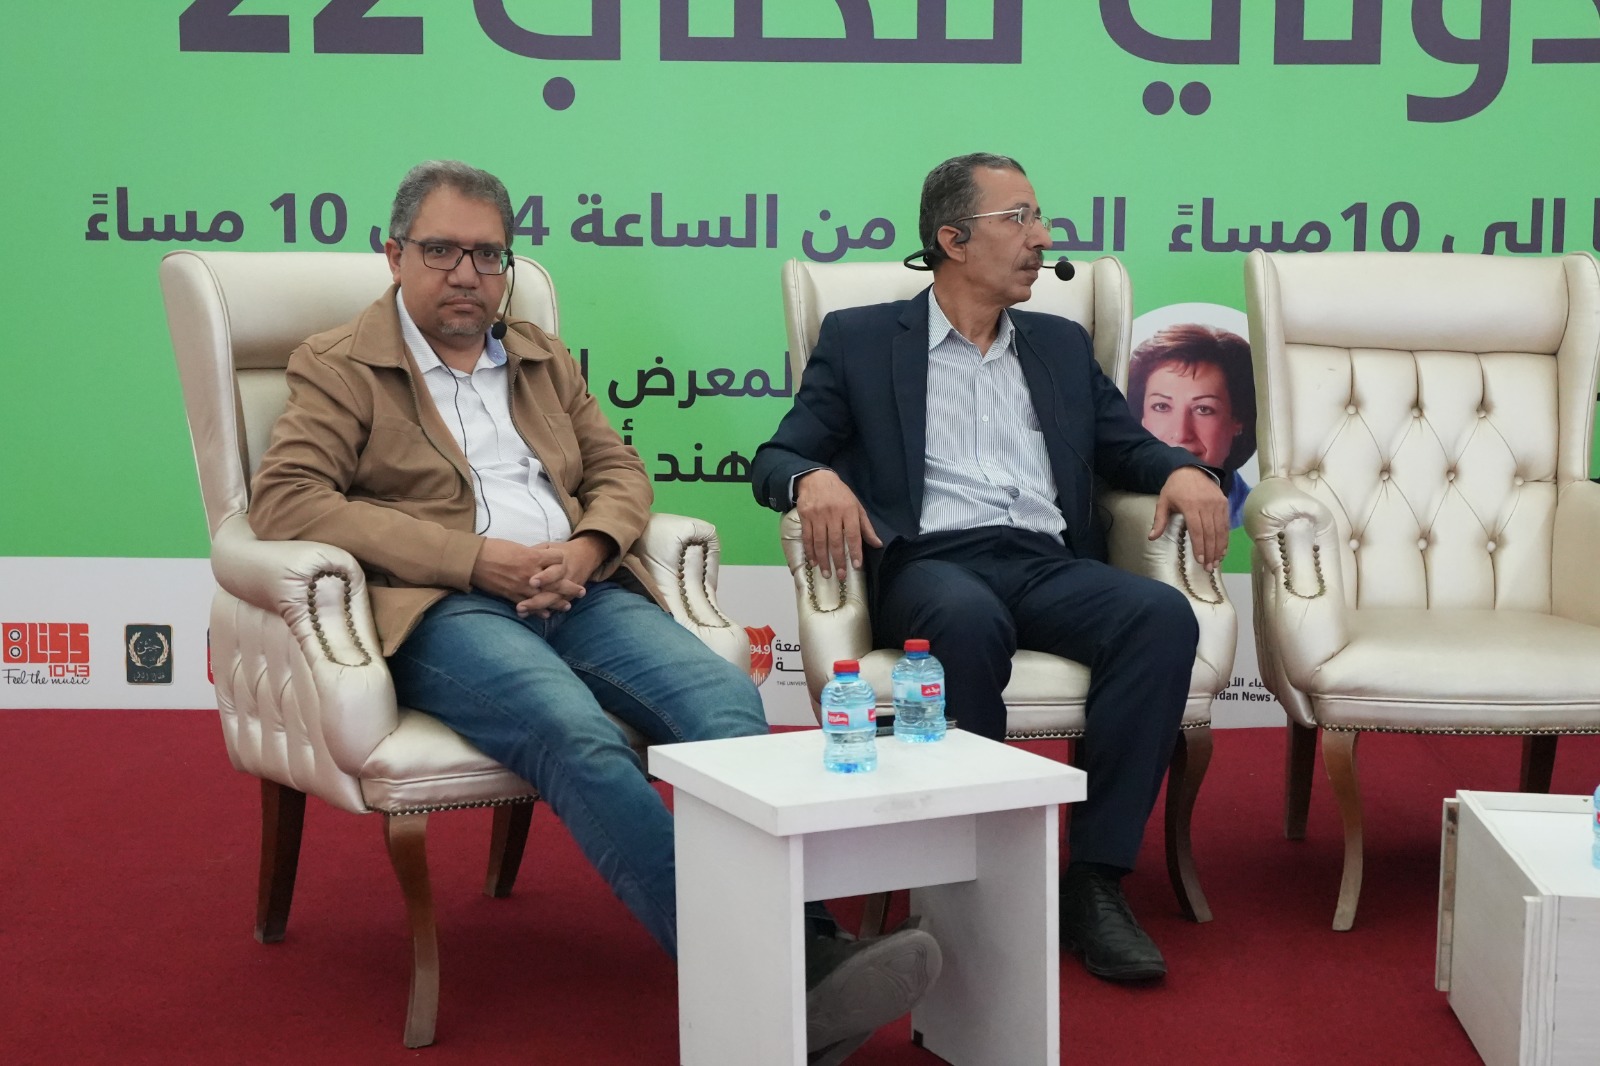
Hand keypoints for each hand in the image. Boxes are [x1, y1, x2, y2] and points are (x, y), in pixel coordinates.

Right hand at [471, 533, 609, 615]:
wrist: (474, 560)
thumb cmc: (494, 549)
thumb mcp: (517, 547)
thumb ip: (531, 554)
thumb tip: (541, 556)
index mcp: (533, 556)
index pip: (558, 559)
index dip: (562, 560)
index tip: (566, 563)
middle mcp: (531, 573)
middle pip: (558, 581)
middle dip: (571, 587)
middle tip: (582, 591)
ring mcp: (522, 586)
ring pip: (546, 597)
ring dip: (558, 603)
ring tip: (567, 606)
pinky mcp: (512, 596)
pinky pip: (530, 606)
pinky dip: (539, 611)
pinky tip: (546, 614)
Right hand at [795, 468, 880, 578]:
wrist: (816, 479)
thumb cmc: (840, 495)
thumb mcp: (856, 506)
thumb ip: (866, 526)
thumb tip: (878, 544)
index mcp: (848, 511)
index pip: (853, 534)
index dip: (855, 551)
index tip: (856, 565)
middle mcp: (833, 514)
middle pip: (836, 541)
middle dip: (838, 560)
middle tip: (841, 576)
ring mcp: (817, 515)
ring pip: (820, 542)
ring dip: (823, 560)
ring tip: (827, 574)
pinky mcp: (805, 516)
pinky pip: (807, 537)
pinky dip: (810, 551)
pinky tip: (813, 562)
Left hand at [1150, 466, 1228, 570]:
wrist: (1190, 469)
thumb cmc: (1174, 488)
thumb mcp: (1163, 502)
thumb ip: (1159, 520)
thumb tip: (1151, 538)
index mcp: (1190, 506)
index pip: (1197, 530)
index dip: (1199, 547)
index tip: (1200, 560)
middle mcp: (1206, 505)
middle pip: (1210, 533)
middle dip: (1210, 552)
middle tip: (1209, 567)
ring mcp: (1217, 504)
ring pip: (1220, 530)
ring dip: (1219, 548)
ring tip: (1216, 562)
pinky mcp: (1224, 503)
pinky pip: (1226, 523)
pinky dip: (1225, 538)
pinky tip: (1223, 549)